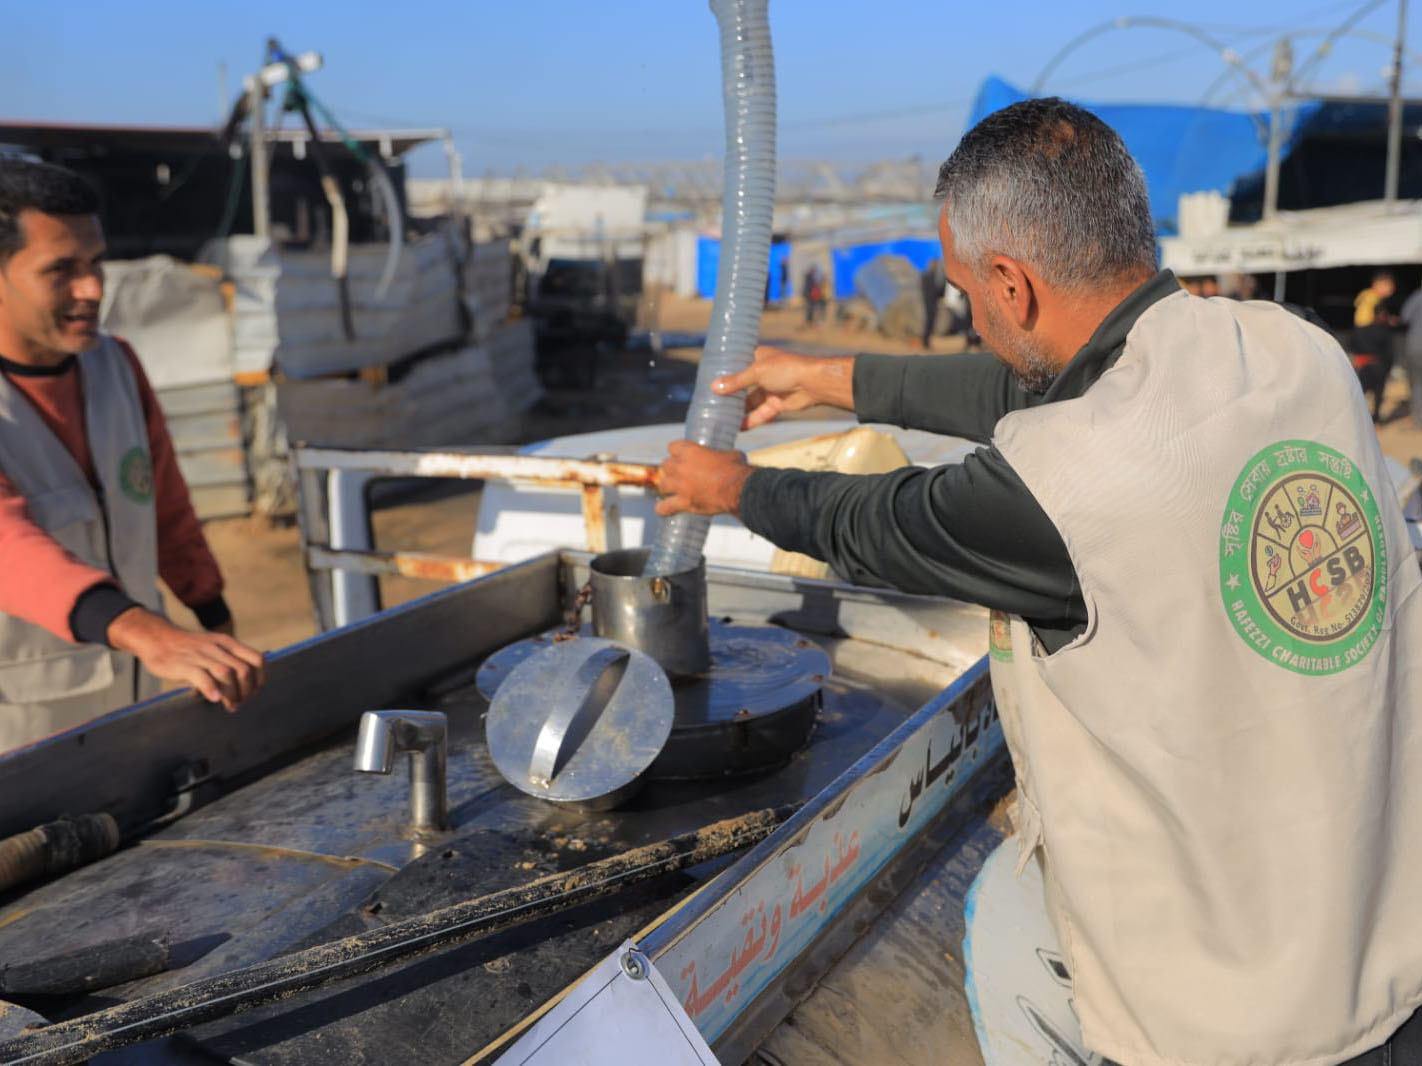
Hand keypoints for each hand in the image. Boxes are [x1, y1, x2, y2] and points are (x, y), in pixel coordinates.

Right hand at [107, 607, 264, 711]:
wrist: (157, 638)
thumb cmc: (187, 649)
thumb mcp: (213, 649)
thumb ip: (228, 663)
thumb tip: (242, 689)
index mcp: (228, 643)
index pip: (257, 659)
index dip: (260, 678)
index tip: (254, 692)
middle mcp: (217, 648)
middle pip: (244, 670)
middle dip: (247, 691)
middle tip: (240, 703)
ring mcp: (201, 655)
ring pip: (227, 674)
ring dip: (233, 694)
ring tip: (230, 706)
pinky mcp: (184, 664)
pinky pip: (202, 676)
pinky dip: (211, 689)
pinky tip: (214, 699)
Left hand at [655, 441, 752, 516]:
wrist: (738, 489)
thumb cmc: (736, 470)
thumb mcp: (729, 455)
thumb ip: (720, 455)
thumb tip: (725, 459)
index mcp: (689, 451)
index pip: (672, 447)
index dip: (678, 452)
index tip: (683, 456)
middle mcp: (680, 467)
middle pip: (665, 466)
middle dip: (672, 470)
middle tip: (681, 475)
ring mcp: (679, 485)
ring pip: (662, 485)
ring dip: (668, 487)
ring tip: (675, 491)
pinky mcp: (683, 502)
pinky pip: (664, 507)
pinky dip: (663, 509)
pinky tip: (666, 509)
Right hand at [711, 346, 854, 428]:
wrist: (813, 383)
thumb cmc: (786, 369)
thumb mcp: (757, 372)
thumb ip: (736, 381)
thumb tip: (714, 387)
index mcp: (758, 358)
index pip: (737, 364)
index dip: (725, 372)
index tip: (708, 381)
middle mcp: (763, 373)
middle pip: (742, 386)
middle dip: (729, 395)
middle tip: (711, 404)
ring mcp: (770, 389)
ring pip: (750, 402)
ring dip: (739, 411)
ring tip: (721, 419)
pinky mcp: (776, 404)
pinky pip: (760, 414)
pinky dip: (751, 420)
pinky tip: (738, 428)